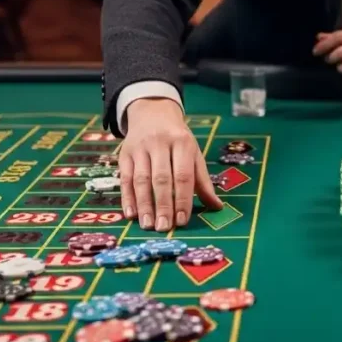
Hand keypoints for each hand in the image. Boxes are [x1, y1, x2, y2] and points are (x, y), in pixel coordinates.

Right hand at [119, 98, 223, 231]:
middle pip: (161, 178)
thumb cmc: (178, 140)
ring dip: (144, 205)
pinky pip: (124, 178)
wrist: (153, 113)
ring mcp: (140, 148)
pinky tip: (131, 214)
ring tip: (148, 225)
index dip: (182, 199)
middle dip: (163, 205)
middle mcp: (160, 143)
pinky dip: (127, 198)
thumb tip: (217, 207)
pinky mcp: (124, 154)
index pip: (183, 175)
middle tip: (164, 228)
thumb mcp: (194, 154)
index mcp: (182, 143)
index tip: (182, 221)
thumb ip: (203, 181)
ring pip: (140, 179)